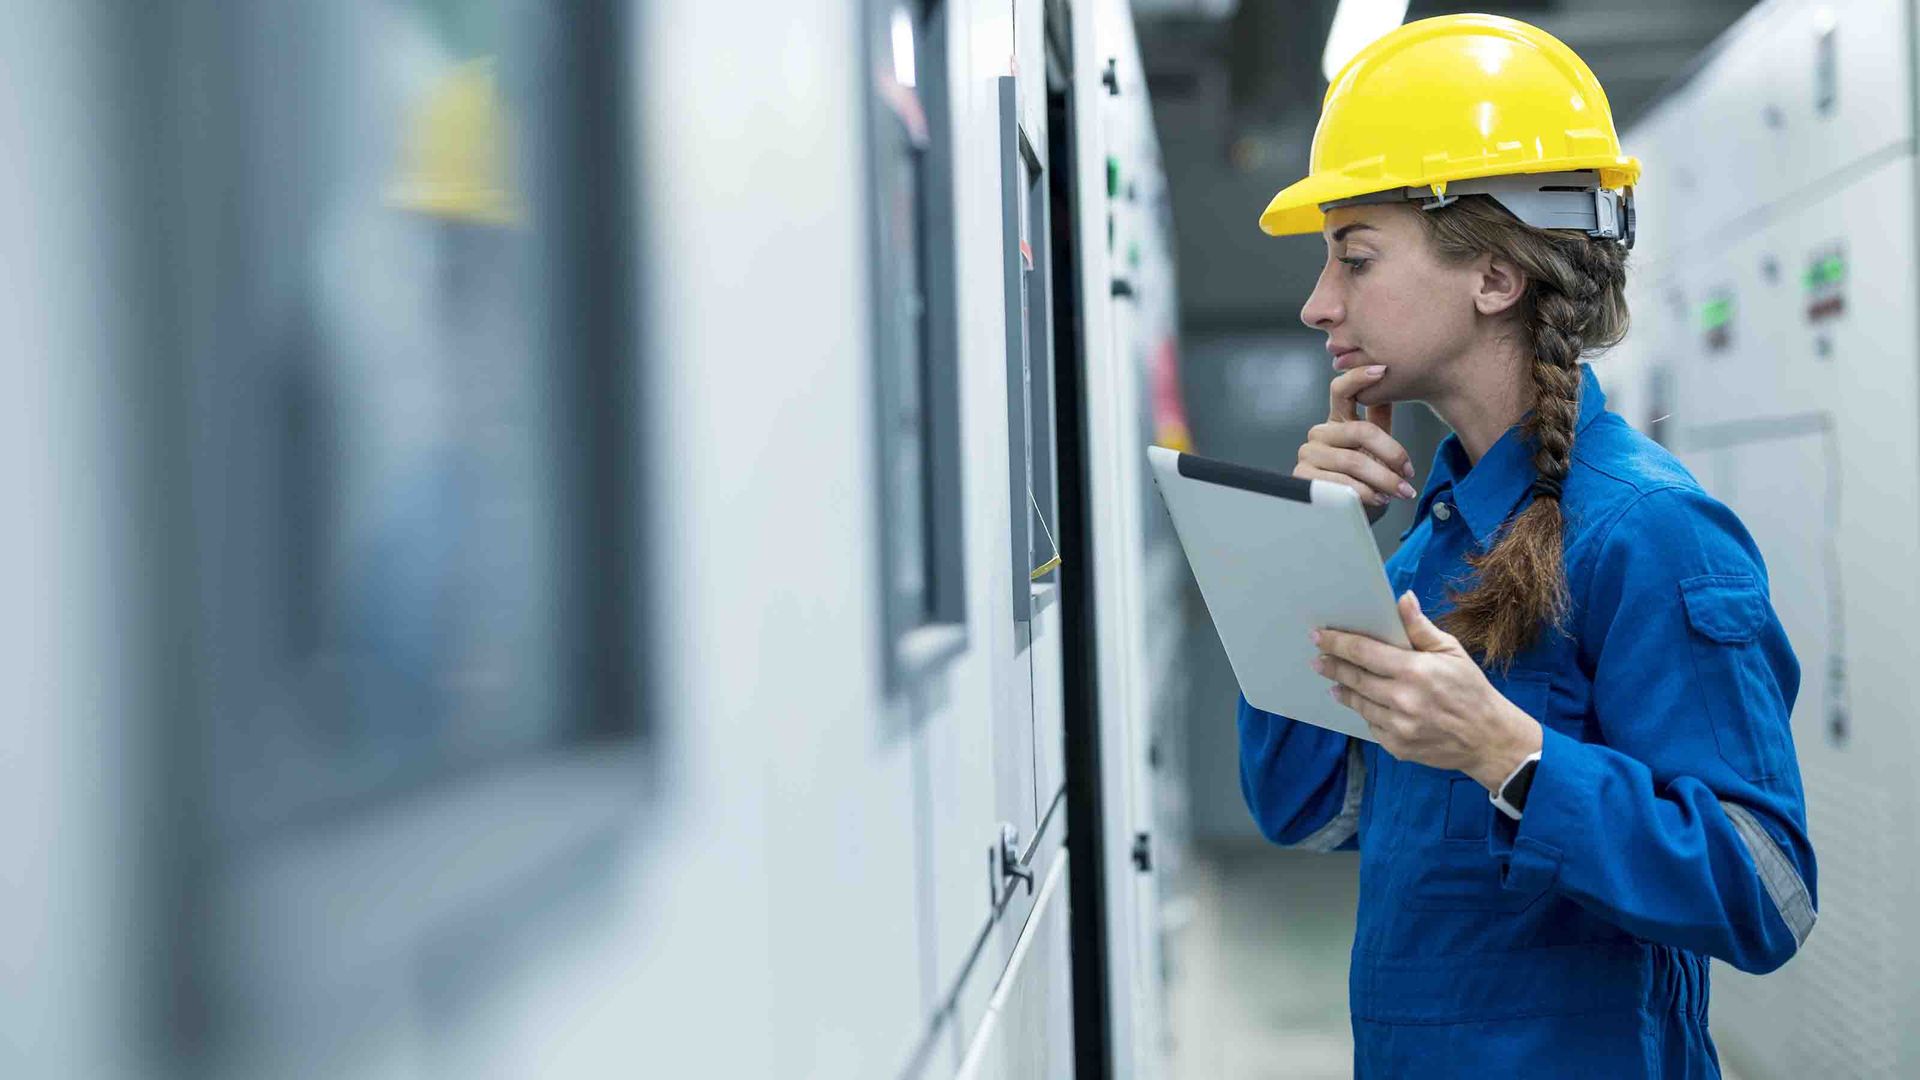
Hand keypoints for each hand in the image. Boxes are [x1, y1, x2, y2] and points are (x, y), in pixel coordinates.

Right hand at [1293, 365, 1418, 522]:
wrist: (1350, 513)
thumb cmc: (1364, 478)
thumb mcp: (1376, 446)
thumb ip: (1379, 417)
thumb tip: (1392, 380)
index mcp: (1337, 421)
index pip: (1342, 390)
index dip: (1359, 377)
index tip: (1383, 369)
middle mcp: (1319, 434)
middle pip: (1359, 430)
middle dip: (1391, 452)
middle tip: (1409, 472)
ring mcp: (1308, 455)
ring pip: (1354, 460)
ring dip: (1384, 479)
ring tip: (1400, 491)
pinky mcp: (1303, 478)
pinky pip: (1341, 482)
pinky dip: (1366, 492)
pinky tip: (1378, 498)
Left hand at [1312, 591, 1542, 789]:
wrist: (1489, 739)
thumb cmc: (1471, 690)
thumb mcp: (1452, 651)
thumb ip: (1420, 628)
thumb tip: (1402, 599)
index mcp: (1414, 671)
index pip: (1363, 652)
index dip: (1337, 643)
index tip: (1319, 636)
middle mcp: (1402, 699)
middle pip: (1355, 678)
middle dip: (1333, 666)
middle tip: (1318, 659)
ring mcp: (1399, 727)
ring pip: (1359, 703)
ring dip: (1343, 690)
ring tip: (1334, 681)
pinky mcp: (1398, 747)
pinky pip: (1372, 725)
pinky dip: (1366, 712)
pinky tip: (1362, 703)